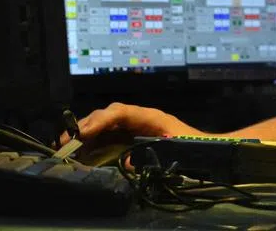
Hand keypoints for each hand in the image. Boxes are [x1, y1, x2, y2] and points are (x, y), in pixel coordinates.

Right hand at [57, 102, 197, 146]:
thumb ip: (150, 156)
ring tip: (68, 145)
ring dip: (88, 133)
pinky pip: (112, 135)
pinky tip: (83, 151)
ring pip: (108, 124)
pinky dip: (96, 141)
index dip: (100, 120)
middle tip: (66, 140)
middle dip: (87, 124)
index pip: (121, 112)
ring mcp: (137, 127)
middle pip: (110, 115)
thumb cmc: (194, 147)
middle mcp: (141, 118)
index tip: (83, 132)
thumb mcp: (174, 152)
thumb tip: (127, 162)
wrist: (208, 148)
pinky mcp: (135, 137)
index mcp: (151, 117)